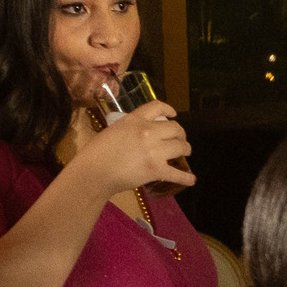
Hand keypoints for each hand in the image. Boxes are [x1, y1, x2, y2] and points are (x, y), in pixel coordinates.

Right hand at [79, 99, 193, 194]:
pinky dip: (186, 177)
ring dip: (185, 150)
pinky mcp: (156, 170)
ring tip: (185, 153)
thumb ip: (131, 128)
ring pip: (181, 147)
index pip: (157, 107)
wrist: (94, 172)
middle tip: (180, 140)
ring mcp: (154, 151)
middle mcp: (148, 132)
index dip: (169, 109)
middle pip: (175, 128)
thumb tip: (143, 133)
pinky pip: (177, 174)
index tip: (173, 115)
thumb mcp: (114, 129)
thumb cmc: (97, 152)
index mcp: (135, 119)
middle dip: (181, 134)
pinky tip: (191, 179)